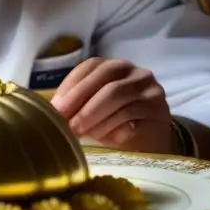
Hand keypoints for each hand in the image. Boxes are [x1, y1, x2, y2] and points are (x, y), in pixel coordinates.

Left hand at [49, 58, 175, 153]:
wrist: (150, 142)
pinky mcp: (159, 111)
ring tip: (80, 133)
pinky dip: (114, 127)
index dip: (71, 86)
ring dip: (95, 116)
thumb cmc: (115, 123)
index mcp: (113, 67)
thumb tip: (50, 112)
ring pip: (118, 96)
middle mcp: (134, 72)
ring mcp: (149, 90)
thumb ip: (76, 106)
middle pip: (105, 79)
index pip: (90, 67)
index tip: (55, 108)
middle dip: (81, 101)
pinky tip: (104, 138)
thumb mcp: (93, 111)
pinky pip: (132, 116)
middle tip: (66, 122)